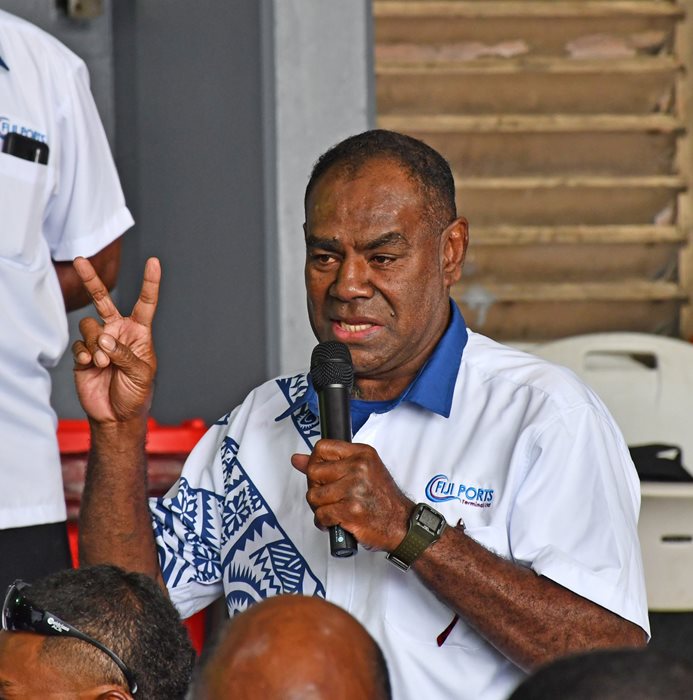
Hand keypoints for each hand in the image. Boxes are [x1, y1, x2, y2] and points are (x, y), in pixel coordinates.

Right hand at [71, 256, 159, 423]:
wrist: (116, 415)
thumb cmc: (136, 393)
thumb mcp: (139, 372)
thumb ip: (123, 353)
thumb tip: (103, 339)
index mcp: (139, 332)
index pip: (145, 303)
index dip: (149, 283)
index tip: (154, 262)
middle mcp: (118, 332)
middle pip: (103, 300)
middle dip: (91, 280)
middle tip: (80, 261)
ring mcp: (99, 341)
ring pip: (89, 326)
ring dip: (95, 344)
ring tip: (102, 362)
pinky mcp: (83, 353)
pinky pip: (79, 345)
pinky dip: (85, 354)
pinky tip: (90, 365)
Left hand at [291, 440, 413, 551]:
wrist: (402, 524)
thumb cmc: (383, 498)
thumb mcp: (362, 471)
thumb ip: (329, 463)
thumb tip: (297, 459)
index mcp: (361, 454)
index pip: (322, 447)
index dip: (315, 462)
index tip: (321, 475)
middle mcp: (359, 468)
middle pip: (313, 471)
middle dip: (315, 487)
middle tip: (328, 496)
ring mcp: (354, 489)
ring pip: (313, 495)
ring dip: (319, 507)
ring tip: (333, 509)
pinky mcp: (350, 511)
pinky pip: (320, 515)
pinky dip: (323, 522)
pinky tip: (334, 521)